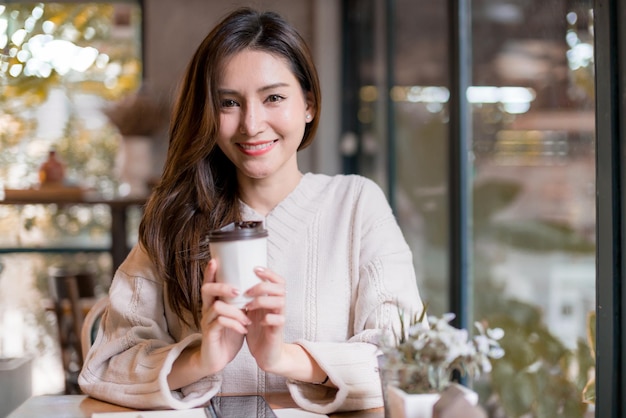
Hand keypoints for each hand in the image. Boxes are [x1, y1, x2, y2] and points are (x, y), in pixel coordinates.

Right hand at [198, 259, 249, 373]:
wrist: (217, 360)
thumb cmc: (227, 336)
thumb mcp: (235, 316)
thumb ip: (238, 303)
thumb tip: (252, 287)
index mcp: (213, 303)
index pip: (209, 283)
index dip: (210, 272)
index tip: (215, 260)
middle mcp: (206, 310)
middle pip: (206, 290)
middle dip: (223, 287)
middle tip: (238, 291)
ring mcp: (206, 322)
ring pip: (216, 307)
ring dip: (235, 311)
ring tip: (247, 318)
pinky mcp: (210, 334)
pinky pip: (220, 323)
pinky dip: (235, 324)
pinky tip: (244, 329)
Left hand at [244, 267, 287, 371]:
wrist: (267, 355)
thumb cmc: (258, 331)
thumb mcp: (252, 311)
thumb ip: (249, 297)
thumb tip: (234, 280)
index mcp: (273, 300)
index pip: (278, 280)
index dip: (269, 272)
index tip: (254, 268)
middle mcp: (279, 307)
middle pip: (281, 287)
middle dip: (262, 286)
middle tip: (247, 292)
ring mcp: (280, 318)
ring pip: (280, 301)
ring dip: (262, 301)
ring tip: (248, 306)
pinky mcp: (278, 331)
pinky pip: (279, 320)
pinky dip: (268, 318)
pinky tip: (258, 321)